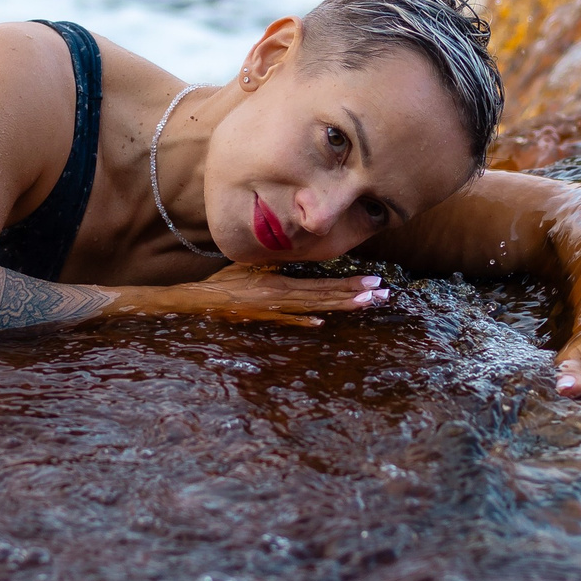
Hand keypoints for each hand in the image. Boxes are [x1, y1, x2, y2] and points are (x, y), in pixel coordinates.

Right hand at [142, 265, 392, 327]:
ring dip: (341, 306)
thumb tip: (296, 258)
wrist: (197, 301)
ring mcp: (273, 311)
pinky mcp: (263, 321)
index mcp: (280, 282)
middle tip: (383, 294)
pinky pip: (288, 321)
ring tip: (368, 304)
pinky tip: (322, 323)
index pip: (323, 283)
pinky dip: (304, 322)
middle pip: (324, 297)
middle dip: (355, 295)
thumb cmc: (224, 283)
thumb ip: (276, 265)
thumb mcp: (253, 267)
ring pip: (314, 308)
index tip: (374, 282)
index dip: (349, 284)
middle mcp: (280, 297)